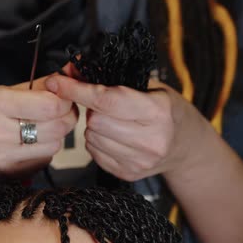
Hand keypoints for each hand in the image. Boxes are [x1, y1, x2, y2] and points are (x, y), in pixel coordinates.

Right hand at [0, 76, 77, 180]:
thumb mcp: (3, 90)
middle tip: (56, 111)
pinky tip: (28, 143)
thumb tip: (72, 72)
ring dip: (54, 135)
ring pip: (55, 145)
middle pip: (57, 127)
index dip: (64, 100)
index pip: (50, 106)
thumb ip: (41, 85)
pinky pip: (45, 160)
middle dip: (64, 117)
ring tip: (37, 127)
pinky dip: (44, 150)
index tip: (62, 97)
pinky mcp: (9, 175)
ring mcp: (2, 158)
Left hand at [44, 74, 210, 181]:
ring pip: (92, 138)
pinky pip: (95, 154)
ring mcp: (140, 161)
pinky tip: (113, 136)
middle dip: (92, 110)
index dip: (77, 90)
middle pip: (95, 122)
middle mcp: (151, 140)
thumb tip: (70, 68)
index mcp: (157, 112)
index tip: (56, 81)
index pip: (106, 100)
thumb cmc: (165, 109)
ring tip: (112, 121)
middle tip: (106, 106)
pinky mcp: (129, 174)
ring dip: (94, 127)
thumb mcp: (148, 86)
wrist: (186, 146)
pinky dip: (97, 142)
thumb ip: (111, 77)